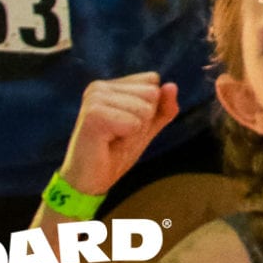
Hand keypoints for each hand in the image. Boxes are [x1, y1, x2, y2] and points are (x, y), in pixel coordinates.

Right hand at [59, 74, 179, 197]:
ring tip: (113, 140)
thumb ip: (164, 107)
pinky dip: (128, 138)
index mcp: (110, 85)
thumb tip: (171, 85)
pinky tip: (107, 143)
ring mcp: (93, 99)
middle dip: (144, 120)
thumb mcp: (147, 128)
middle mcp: (99, 86)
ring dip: (135, 131)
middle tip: (119, 136)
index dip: (150, 109)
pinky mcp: (92, 115)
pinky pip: (134, 123)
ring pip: (145, 108)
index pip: (153, 81)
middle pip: (151, 93)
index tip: (126, 125)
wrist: (90, 181)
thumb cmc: (115, 153)